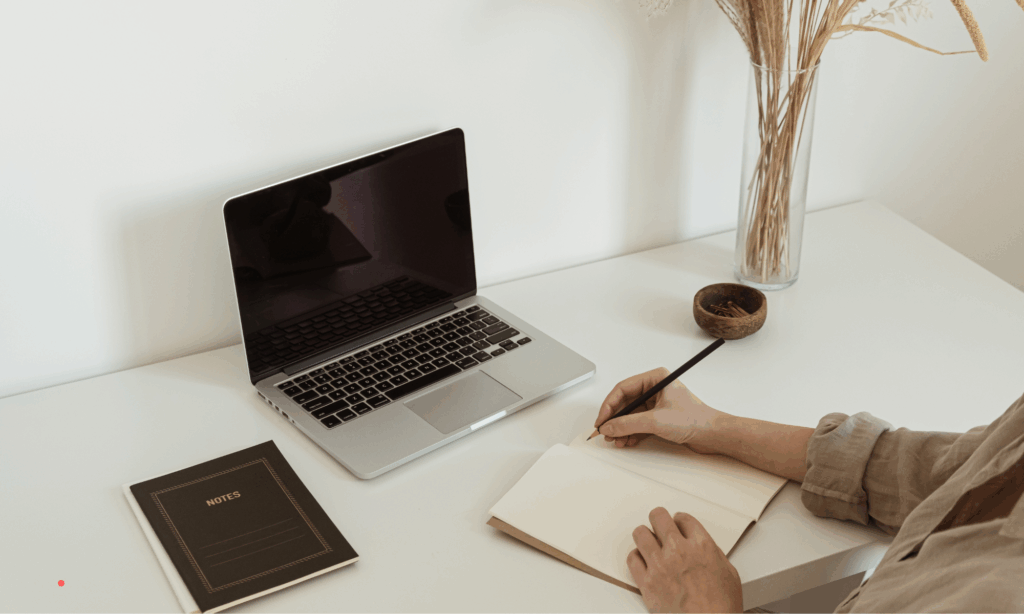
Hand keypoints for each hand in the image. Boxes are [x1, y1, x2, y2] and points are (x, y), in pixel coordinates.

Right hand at [594, 368, 727, 452]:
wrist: (713, 435)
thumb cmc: (695, 420)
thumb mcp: (656, 421)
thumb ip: (628, 424)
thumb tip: (608, 426)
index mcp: (655, 379)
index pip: (623, 389)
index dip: (609, 405)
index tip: (601, 420)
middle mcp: (655, 389)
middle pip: (625, 403)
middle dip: (614, 419)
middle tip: (605, 432)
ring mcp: (656, 404)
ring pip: (630, 415)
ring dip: (621, 428)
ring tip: (616, 440)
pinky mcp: (659, 417)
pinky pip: (638, 423)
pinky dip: (630, 433)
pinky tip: (626, 441)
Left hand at [628, 507, 741, 612]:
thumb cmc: (721, 607)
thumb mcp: (729, 573)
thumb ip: (713, 553)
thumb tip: (703, 547)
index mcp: (702, 546)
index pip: (683, 518)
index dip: (680, 521)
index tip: (678, 525)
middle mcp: (679, 551)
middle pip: (659, 517)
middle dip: (660, 520)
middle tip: (660, 526)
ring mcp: (660, 566)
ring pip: (640, 533)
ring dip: (645, 536)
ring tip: (649, 542)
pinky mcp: (647, 583)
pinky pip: (632, 558)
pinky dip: (637, 557)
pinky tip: (644, 561)